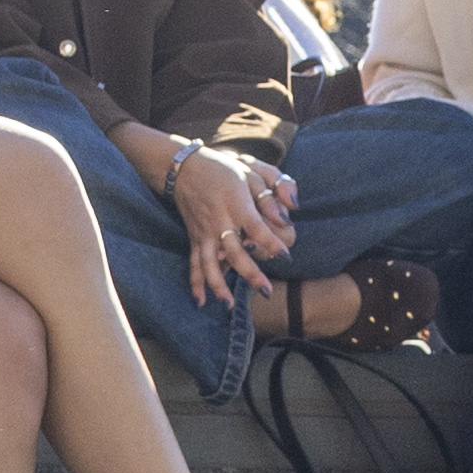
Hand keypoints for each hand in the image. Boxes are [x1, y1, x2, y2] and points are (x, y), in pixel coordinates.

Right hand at [168, 143, 289, 309]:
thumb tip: (288, 215)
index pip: (256, 227)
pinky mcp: (195, 238)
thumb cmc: (223, 170)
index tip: (286, 257)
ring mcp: (205, 232)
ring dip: (218, 285)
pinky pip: (194, 263)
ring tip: (228, 304)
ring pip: (210, 263)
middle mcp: (220, 221)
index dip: (271, 242)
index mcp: (236, 204)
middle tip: (266, 291)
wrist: (184, 167)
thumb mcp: (249, 172)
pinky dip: (196, 282)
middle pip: (235, 252)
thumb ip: (270, 193)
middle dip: (250, 273)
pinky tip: (200, 300)